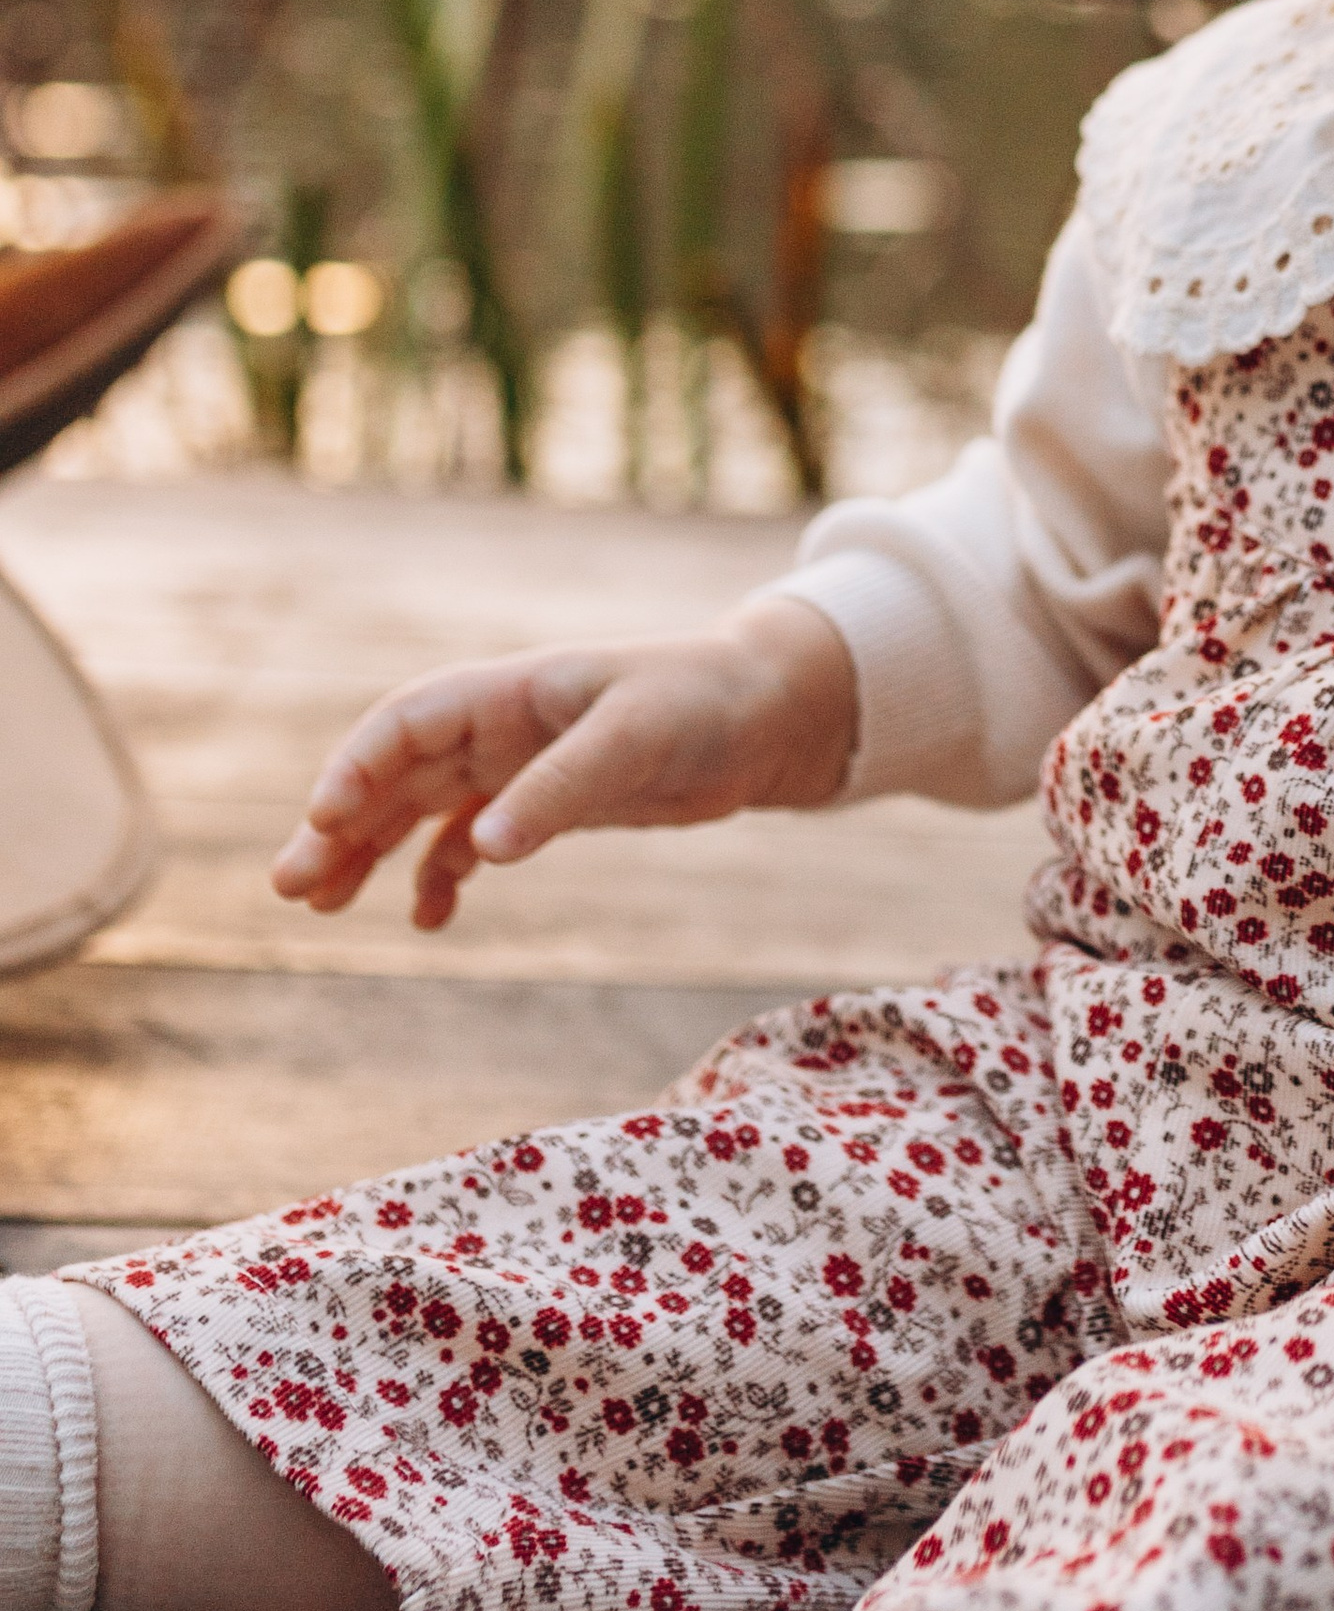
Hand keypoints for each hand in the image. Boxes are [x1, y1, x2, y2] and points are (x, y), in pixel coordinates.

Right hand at [270, 596, 859, 929]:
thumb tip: (483, 852)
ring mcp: (517, 765)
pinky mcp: (544, 802)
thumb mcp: (634, 742)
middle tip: (290, 888)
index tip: (321, 821)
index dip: (356, 767)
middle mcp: (500, 726)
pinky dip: (440, 875)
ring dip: (369, 853)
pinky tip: (427, 919)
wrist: (767, 715)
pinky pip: (468, 839)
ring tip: (323, 905)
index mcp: (510, 691)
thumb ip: (559, 792)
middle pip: (394, 774)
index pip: (406, 723)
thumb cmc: (704, 705)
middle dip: (338, 826)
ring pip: (418, 810)